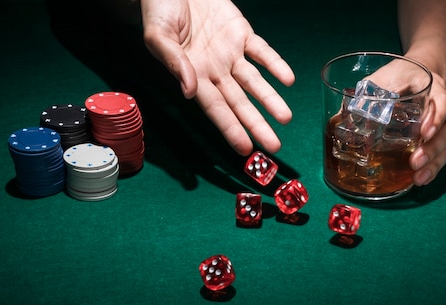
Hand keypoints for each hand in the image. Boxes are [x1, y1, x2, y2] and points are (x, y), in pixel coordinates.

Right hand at [140, 0, 294, 155]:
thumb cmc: (158, 8)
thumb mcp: (158, 35)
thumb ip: (174, 62)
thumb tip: (189, 91)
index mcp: (192, 75)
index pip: (215, 109)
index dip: (230, 128)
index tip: (245, 148)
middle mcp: (214, 70)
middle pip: (239, 103)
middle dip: (256, 124)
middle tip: (273, 145)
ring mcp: (230, 53)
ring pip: (254, 82)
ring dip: (270, 100)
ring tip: (286, 118)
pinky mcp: (241, 33)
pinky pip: (262, 52)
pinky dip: (275, 64)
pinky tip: (287, 79)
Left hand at [367, 60, 445, 186]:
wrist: (417, 74)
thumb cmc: (399, 75)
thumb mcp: (384, 76)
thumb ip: (369, 93)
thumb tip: (339, 118)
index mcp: (433, 88)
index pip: (442, 102)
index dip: (435, 118)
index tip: (424, 133)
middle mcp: (442, 108)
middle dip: (432, 148)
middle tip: (415, 162)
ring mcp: (441, 124)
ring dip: (433, 163)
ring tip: (418, 178)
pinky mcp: (436, 137)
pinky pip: (441, 153)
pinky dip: (432, 167)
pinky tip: (420, 180)